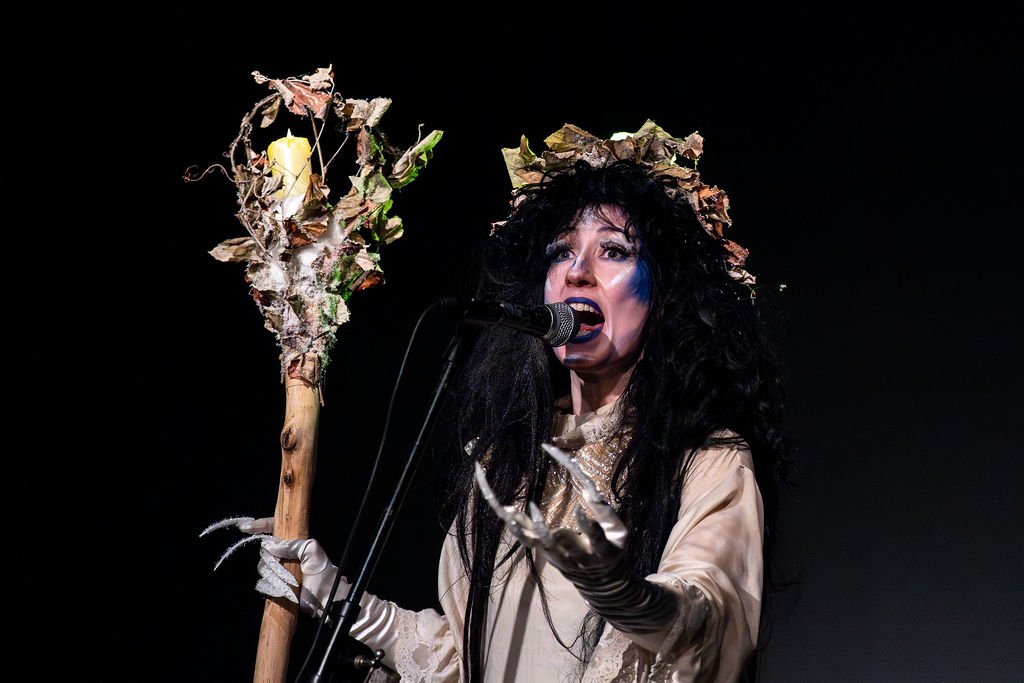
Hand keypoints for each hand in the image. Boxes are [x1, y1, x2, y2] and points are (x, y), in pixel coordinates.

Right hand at [200, 516, 347, 617]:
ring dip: (274, 575)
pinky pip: (264, 584)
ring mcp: (279, 572)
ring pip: (263, 569)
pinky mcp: (276, 587)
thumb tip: (270, 545)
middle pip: (264, 553)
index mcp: (294, 544)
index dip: (260, 526)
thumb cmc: (322, 573)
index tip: (246, 527)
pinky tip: (284, 589)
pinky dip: (272, 587)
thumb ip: (292, 544)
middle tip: (283, 567)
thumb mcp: (312, 550)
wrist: (325, 598)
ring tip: (290, 581)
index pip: (274, 528)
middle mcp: (284, 556)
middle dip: (271, 561)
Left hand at [474, 443, 675, 634]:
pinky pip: (526, 540)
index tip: (579, 509)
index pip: (593, 537)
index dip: (587, 526)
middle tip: (531, 507)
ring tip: (509, 509)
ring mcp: (556, 556)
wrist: (601, 585)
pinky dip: (515, 526)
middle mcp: (574, 556)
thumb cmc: (613, 551)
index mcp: (599, 551)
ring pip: (535, 543)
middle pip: (556, 544)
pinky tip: (505, 510)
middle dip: (542, 528)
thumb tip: (587, 488)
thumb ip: (606, 512)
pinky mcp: (545, 553)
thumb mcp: (620, 534)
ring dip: (521, 527)